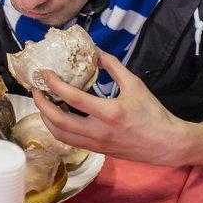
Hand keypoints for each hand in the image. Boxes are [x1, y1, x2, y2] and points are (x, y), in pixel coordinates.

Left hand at [31, 50, 190, 165]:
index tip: (45, 74)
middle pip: (59, 121)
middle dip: (41, 104)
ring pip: (60, 135)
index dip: (54, 85)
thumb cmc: (153, 114)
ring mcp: (96, 144)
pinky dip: (58, 128)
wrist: (167, 144)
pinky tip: (58, 115)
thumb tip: (96, 51)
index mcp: (109, 113)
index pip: (72, 98)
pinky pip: (70, 141)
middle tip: (35, 89)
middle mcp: (99, 131)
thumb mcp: (135, 85)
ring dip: (46, 118)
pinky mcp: (97, 150)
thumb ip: (114, 66)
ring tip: (43, 102)